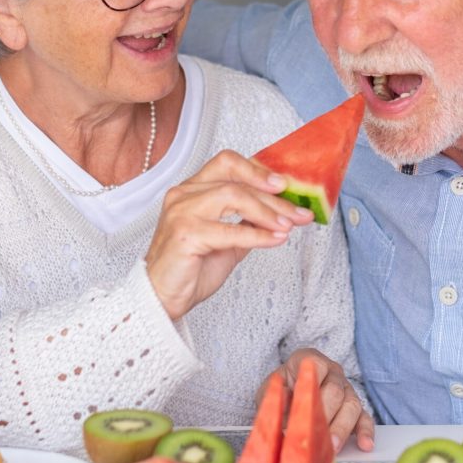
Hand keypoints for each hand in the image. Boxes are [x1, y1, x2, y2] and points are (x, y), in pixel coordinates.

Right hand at [145, 149, 313, 320]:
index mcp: (192, 189)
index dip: (259, 171)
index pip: (228, 164)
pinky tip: (275, 239)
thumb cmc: (190, 268)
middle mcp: (184, 194)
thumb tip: (281, 210)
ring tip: (288, 225)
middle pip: (235, 181)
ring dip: (267, 212)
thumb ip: (248, 221)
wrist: (163, 298)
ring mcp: (181, 212)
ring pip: (232, 197)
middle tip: (299, 212)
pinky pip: (229, 230)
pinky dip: (257, 235)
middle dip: (273, 197)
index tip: (287, 185)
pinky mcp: (185, 234)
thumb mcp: (229, 239)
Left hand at [266, 348, 375, 454]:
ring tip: (333, 447)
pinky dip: (365, 432)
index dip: (313, 384)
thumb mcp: (270, 389)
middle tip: (318, 435)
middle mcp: (332, 372)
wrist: (289, 395)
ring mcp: (346, 389)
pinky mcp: (355, 408)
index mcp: (310, 361)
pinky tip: (364, 445)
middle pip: (336, 390)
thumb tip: (282, 399)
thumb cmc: (281, 392)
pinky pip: (364, 418)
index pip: (316, 366)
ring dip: (342, 428)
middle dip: (327, 414)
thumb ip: (276, 394)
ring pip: (352, 405)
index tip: (306, 404)